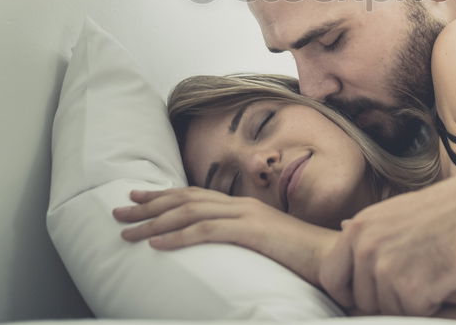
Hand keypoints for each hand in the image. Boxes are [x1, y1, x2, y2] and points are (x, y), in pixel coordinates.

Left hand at [113, 187, 336, 282]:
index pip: (196, 196)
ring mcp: (247, 215)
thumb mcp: (268, 248)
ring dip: (154, 223)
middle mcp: (242, 205)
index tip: (138, 199)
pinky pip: (207, 231)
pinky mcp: (252, 231)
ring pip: (190, 213)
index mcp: (245, 207)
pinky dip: (178, 236)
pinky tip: (156, 244)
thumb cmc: (305, 259)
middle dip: (149, 205)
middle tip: (119, 211)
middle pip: (186, 199)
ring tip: (128, 233)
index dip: (164, 196)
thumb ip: (245, 243)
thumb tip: (222, 252)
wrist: (335, 258)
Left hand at [319, 172, 455, 315]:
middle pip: (362, 301)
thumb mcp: (393, 210)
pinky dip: (430, 305)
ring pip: (388, 311)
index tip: (362, 297)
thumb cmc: (442, 209)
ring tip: (431, 273)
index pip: (330, 276)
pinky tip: (442, 280)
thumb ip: (368, 229)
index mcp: (358, 229)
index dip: (346, 293)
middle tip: (413, 280)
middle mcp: (366, 249)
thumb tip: (342, 228)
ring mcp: (387, 269)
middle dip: (385, 300)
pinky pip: (412, 315)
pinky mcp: (411, 289)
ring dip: (409, 302)